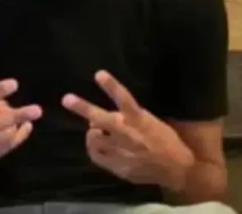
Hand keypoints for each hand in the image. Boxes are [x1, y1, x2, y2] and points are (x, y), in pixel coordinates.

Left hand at [62, 70, 193, 190]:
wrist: (175, 168)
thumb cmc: (163, 140)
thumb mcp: (148, 122)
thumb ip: (127, 117)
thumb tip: (100, 118)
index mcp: (138, 118)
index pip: (123, 98)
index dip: (111, 86)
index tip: (99, 74)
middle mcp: (127, 133)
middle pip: (101, 118)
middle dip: (83, 108)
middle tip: (66, 99)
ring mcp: (121, 150)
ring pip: (94, 138)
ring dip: (92, 133)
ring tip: (95, 132)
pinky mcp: (118, 166)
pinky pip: (96, 156)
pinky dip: (94, 149)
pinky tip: (98, 147)